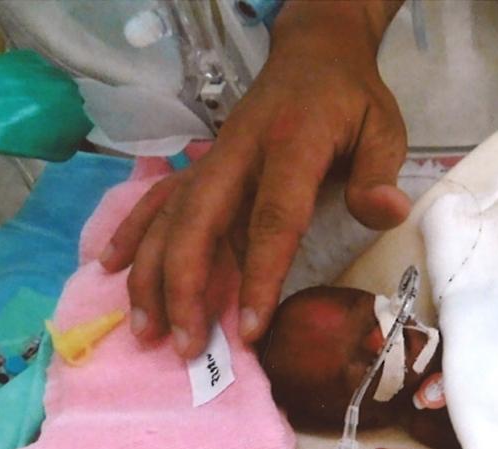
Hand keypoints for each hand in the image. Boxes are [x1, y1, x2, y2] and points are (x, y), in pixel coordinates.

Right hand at [100, 0, 409, 357]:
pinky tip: (111, 267)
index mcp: (292, 144)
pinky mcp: (203, 164)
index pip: (273, 218)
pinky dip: (133, 231)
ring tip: (145, 329)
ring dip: (152, 274)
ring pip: (170, 217)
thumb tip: (386, 212)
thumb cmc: (352, 99)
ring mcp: (214, 159)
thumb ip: (379, 172)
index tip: (250, 329)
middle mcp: (240, 153)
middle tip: (188, 346)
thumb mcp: (383, 127)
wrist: (314, 52)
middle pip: (200, 222)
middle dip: (185, 286)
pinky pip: (159, 199)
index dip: (260, 276)